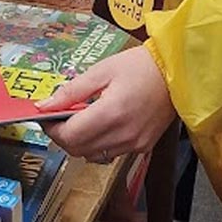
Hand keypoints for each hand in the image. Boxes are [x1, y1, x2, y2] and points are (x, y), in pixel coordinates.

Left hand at [36, 46, 176, 162]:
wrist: (176, 71)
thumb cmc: (140, 65)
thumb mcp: (102, 70)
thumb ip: (72, 90)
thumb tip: (46, 105)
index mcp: (111, 113)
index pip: (70, 136)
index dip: (51, 128)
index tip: (45, 116)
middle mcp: (123, 135)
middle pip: (78, 150)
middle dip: (63, 135)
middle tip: (58, 116)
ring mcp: (134, 144)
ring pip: (93, 155)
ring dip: (80, 141)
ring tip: (80, 117)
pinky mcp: (142, 147)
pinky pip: (110, 153)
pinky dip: (98, 143)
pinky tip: (100, 124)